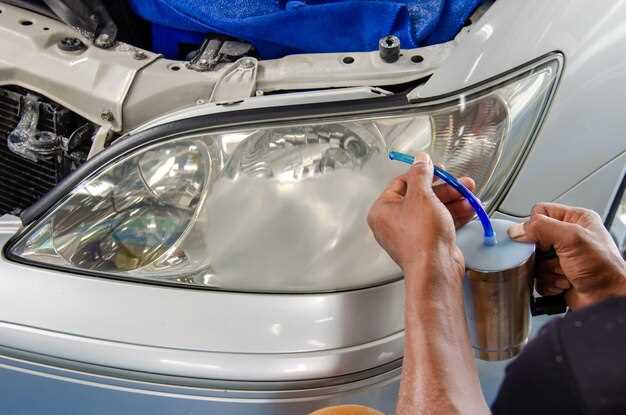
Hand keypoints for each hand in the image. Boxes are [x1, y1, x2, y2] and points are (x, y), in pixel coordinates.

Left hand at [367, 153, 473, 277]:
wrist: (435, 269)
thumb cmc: (422, 235)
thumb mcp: (422, 196)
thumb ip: (421, 174)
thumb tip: (419, 159)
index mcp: (383, 210)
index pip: (401, 183)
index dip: (422, 173)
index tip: (438, 168)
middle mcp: (393, 223)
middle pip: (420, 196)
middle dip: (444, 189)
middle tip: (460, 183)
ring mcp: (411, 234)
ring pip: (433, 210)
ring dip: (453, 200)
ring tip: (470, 193)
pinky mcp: (427, 244)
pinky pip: (439, 223)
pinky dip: (454, 215)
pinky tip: (470, 208)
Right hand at [508, 203, 625, 309]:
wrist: (608, 299)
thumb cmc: (604, 268)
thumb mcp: (572, 238)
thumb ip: (542, 228)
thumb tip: (517, 230)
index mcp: (576, 219)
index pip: (540, 212)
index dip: (535, 225)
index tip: (541, 239)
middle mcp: (568, 237)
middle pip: (533, 239)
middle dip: (541, 254)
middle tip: (554, 257)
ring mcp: (562, 257)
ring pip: (534, 261)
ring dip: (546, 271)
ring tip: (564, 272)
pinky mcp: (556, 275)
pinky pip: (537, 278)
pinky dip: (548, 283)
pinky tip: (564, 282)